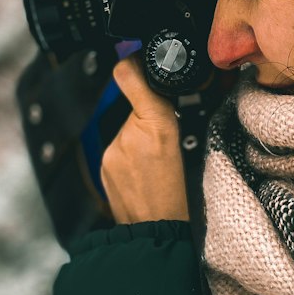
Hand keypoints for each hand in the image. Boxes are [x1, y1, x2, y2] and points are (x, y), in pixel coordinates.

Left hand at [101, 55, 188, 224]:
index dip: (133, 64)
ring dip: (138, 140)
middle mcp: (129, 134)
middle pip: (135, 108)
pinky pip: (118, 149)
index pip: (131, 76)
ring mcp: (112, 151)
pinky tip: (143, 175)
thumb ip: (167, 114)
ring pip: (127, 130)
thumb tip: (156, 89)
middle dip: (147, 118)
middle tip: (164, 143)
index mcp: (158, 125)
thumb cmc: (184, 196)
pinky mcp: (104, 165)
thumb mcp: (190, 146)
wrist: (158, 233)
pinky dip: (129, 156)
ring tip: (155, 166)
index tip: (137, 61)